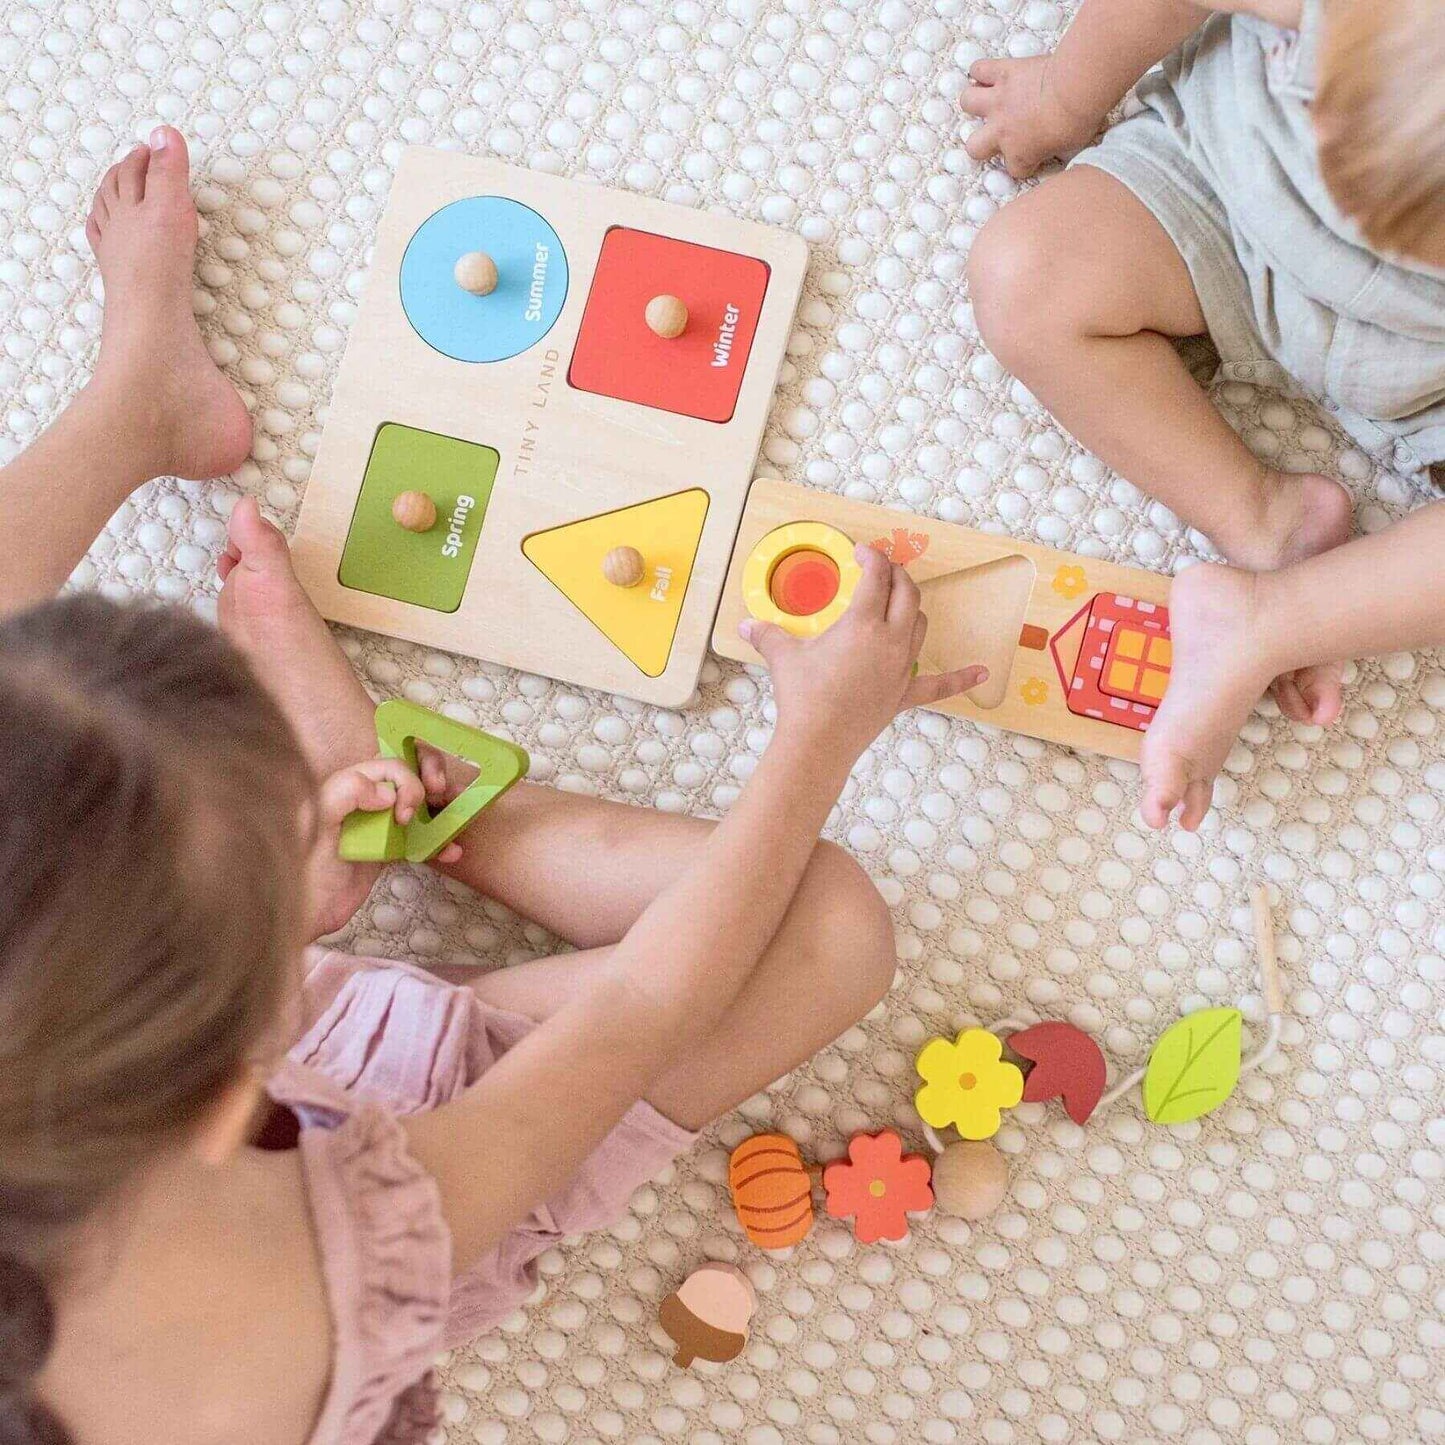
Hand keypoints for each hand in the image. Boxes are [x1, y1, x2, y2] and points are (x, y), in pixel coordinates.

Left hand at [304, 757, 462, 939]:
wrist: (305, 913)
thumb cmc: (303, 866)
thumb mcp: (317, 821)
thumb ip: (346, 792)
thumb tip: (387, 792)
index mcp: (348, 787)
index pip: (389, 767)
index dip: (407, 782)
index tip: (405, 814)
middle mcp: (367, 803)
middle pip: (409, 775)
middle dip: (431, 776)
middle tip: (441, 793)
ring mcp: (379, 827)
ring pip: (420, 805)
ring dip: (444, 806)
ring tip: (461, 812)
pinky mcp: (387, 853)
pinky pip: (419, 841)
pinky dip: (438, 844)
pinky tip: (452, 851)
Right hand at [739, 544, 987, 768]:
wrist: (817, 742)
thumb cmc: (802, 696)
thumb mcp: (782, 657)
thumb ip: (768, 635)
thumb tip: (746, 626)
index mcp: (862, 623)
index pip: (876, 577)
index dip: (872, 557)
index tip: (862, 552)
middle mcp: (890, 640)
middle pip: (907, 593)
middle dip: (897, 575)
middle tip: (881, 570)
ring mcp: (902, 667)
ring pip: (920, 625)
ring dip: (911, 608)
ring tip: (897, 603)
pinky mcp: (905, 694)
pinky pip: (940, 684)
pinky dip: (961, 678)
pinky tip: (983, 673)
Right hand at [961, 55, 1105, 178]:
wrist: (1075, 89)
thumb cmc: (1077, 121)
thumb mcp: (1072, 147)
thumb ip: (1060, 150)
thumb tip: (1068, 146)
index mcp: (1020, 154)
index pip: (1015, 169)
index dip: (1026, 163)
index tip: (1036, 156)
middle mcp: (1001, 131)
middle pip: (974, 147)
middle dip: (983, 143)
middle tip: (999, 133)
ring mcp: (999, 101)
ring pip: (967, 103)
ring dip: (975, 102)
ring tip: (987, 99)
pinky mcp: (1003, 73)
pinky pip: (979, 68)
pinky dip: (981, 70)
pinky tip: (988, 73)